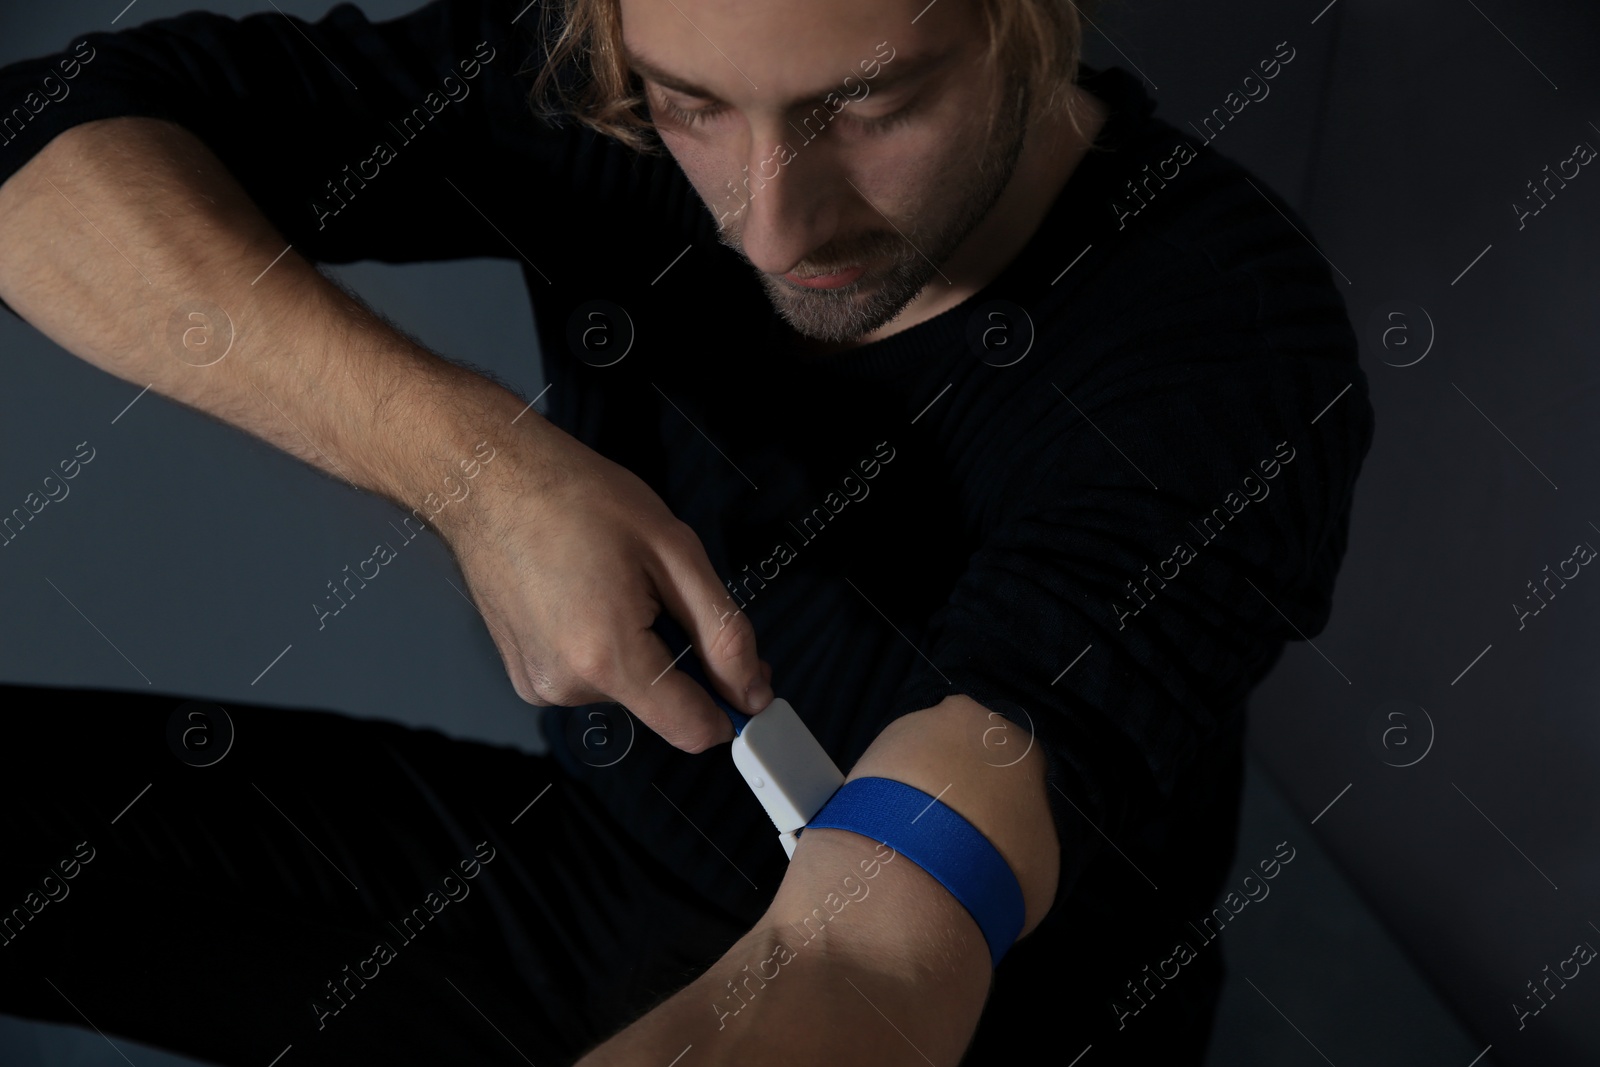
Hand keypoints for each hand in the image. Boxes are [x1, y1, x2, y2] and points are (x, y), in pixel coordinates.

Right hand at [437, 416, 773, 751]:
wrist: (491, 481)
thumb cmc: (577, 500)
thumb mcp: (676, 553)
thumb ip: (724, 633)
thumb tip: (753, 691)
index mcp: (607, 657)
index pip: (692, 729)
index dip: (732, 708)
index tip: (750, 682)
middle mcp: (567, 685)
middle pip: (661, 704)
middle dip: (682, 658)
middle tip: (664, 590)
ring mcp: (540, 685)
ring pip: (626, 688)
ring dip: (638, 647)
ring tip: (612, 583)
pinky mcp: (525, 676)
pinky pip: (591, 677)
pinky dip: (603, 646)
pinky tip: (585, 596)